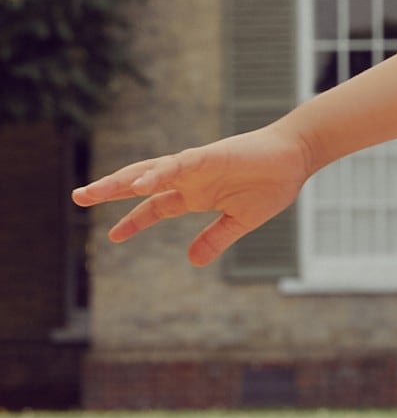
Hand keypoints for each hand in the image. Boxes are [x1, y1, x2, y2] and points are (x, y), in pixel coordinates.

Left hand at [72, 126, 313, 269]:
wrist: (297, 156)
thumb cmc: (273, 182)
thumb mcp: (241, 221)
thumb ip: (216, 239)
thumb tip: (192, 261)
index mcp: (196, 194)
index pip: (155, 207)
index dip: (133, 221)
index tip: (112, 236)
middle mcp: (189, 178)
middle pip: (141, 184)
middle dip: (109, 190)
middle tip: (78, 197)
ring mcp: (196, 166)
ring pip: (149, 170)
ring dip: (120, 180)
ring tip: (92, 190)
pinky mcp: (209, 157)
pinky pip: (176, 165)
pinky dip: (157, 173)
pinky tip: (139, 183)